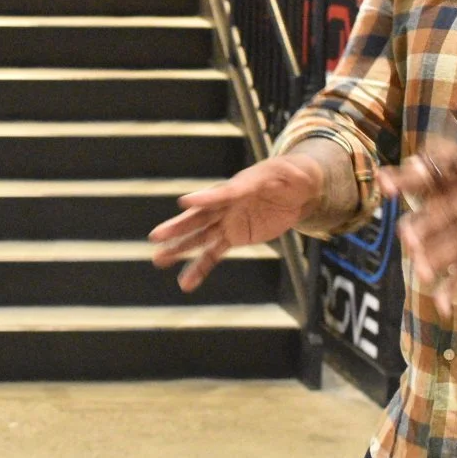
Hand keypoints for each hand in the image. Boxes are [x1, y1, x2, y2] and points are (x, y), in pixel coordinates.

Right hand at [149, 155, 322, 291]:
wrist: (296, 191)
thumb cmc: (291, 177)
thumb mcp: (293, 175)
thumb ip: (289, 177)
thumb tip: (299, 175)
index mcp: (240, 186)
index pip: (222, 193)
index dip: (204, 198)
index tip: (185, 203)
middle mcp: (227, 205)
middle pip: (200, 217)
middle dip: (179, 227)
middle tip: (157, 235)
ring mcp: (228, 222)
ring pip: (200, 237)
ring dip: (179, 249)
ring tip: (158, 260)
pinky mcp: (234, 237)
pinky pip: (213, 254)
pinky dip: (199, 268)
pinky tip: (186, 283)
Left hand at [379, 142, 456, 318]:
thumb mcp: (449, 158)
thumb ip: (416, 168)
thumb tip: (383, 179)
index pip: (434, 172)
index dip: (410, 179)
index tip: (385, 187)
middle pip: (449, 213)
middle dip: (428, 227)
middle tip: (406, 239)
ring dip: (440, 259)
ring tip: (420, 273)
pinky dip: (455, 287)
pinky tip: (442, 306)